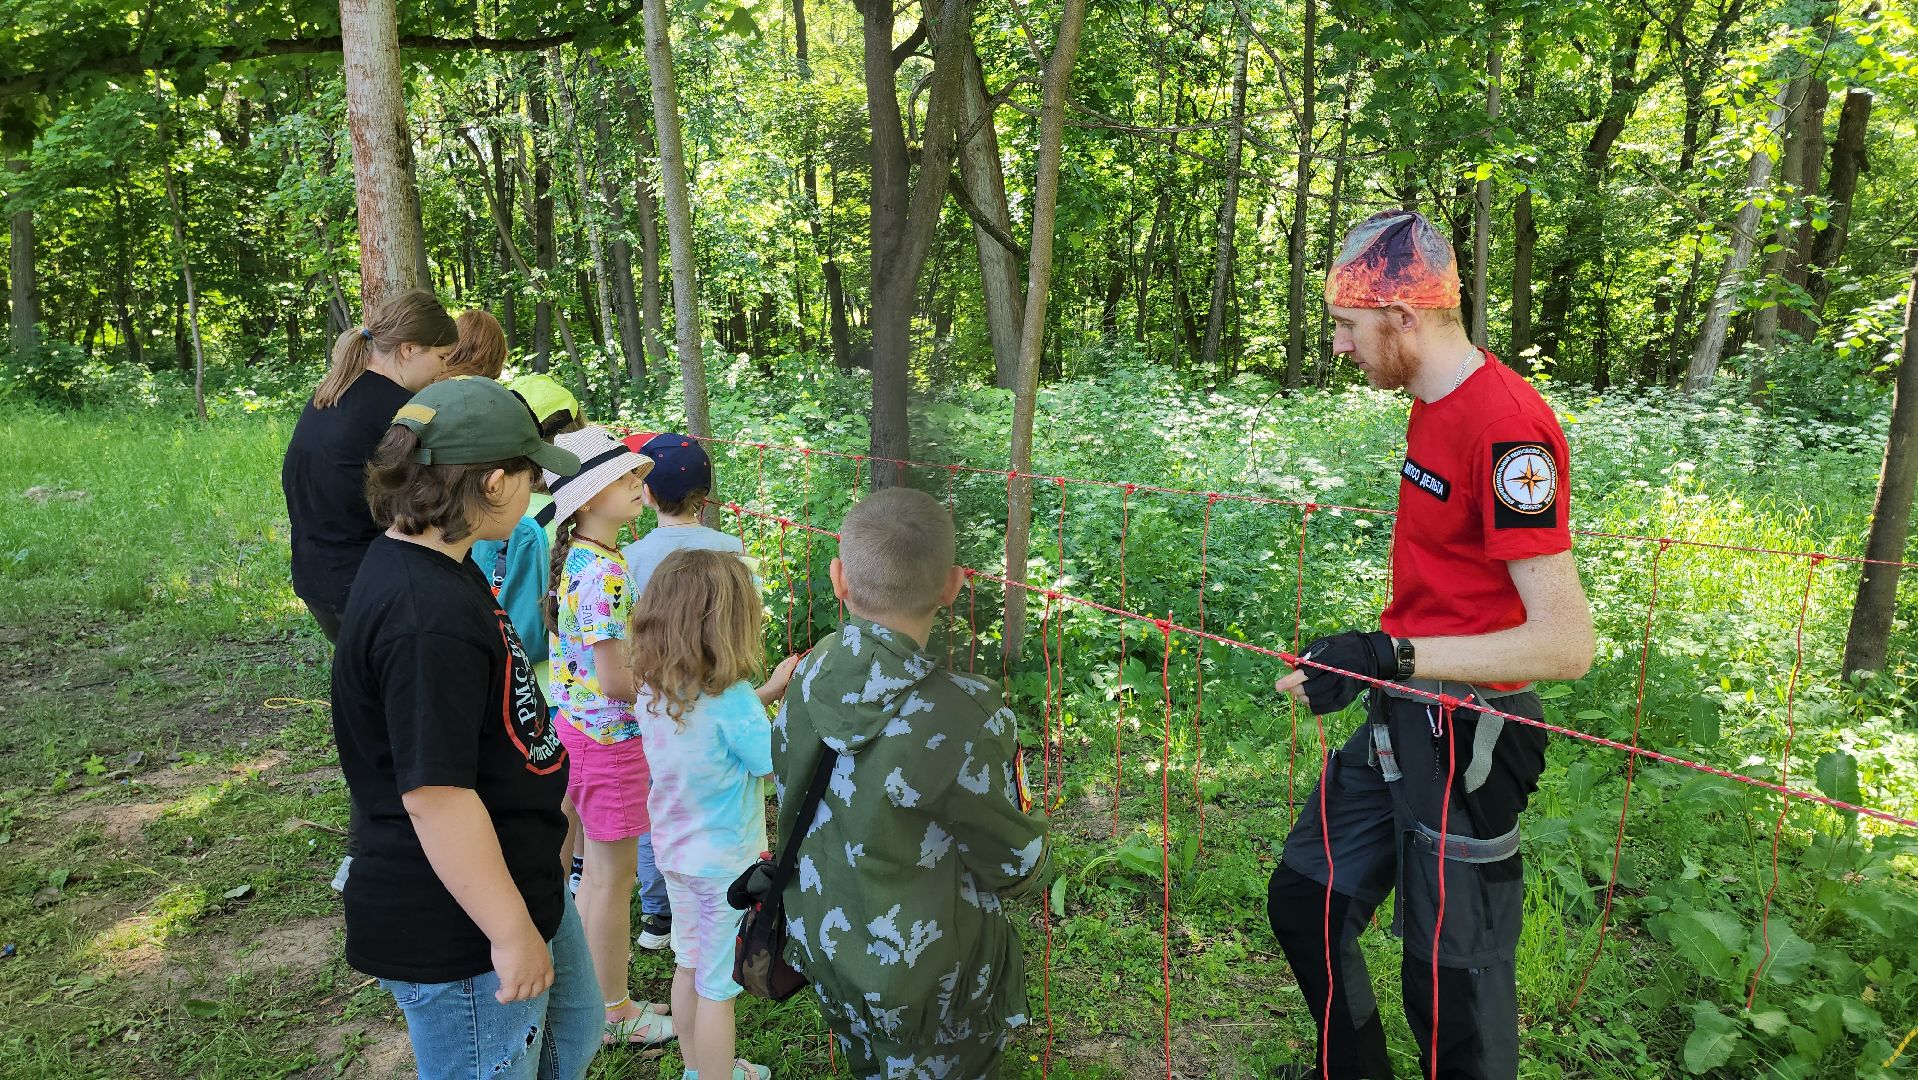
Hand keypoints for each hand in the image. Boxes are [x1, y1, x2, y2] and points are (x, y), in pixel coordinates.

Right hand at [490, 922, 554, 1003]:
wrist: (514, 933)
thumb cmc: (522, 933)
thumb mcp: (535, 945)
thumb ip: (532, 956)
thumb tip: (524, 958)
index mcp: (545, 964)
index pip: (547, 982)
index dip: (540, 987)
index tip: (531, 986)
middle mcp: (537, 974)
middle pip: (534, 992)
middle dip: (525, 993)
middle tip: (515, 988)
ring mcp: (525, 980)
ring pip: (522, 997)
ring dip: (514, 996)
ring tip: (504, 990)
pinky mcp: (512, 982)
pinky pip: (509, 997)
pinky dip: (503, 998)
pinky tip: (498, 993)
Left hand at [757, 653, 802, 704]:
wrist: (773, 692)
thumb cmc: (779, 680)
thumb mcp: (786, 671)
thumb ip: (791, 664)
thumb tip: (796, 656)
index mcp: (783, 665)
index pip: (792, 659)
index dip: (797, 660)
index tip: (803, 664)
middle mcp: (785, 669)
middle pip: (794, 666)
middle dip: (798, 668)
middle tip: (803, 671)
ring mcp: (786, 676)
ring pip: (795, 673)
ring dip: (798, 674)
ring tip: (804, 676)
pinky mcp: (788, 681)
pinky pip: (794, 678)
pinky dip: (796, 679)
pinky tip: (801, 680)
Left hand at [1274, 631, 1395, 714]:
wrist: (1368, 657)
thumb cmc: (1340, 648)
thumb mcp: (1323, 645)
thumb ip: (1305, 657)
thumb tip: (1289, 668)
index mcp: (1331, 659)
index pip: (1307, 674)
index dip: (1291, 681)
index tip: (1278, 686)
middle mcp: (1338, 676)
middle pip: (1310, 690)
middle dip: (1295, 690)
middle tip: (1289, 687)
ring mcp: (1343, 690)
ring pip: (1314, 701)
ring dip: (1302, 697)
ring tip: (1300, 690)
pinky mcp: (1344, 700)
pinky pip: (1321, 708)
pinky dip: (1311, 704)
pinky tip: (1309, 697)